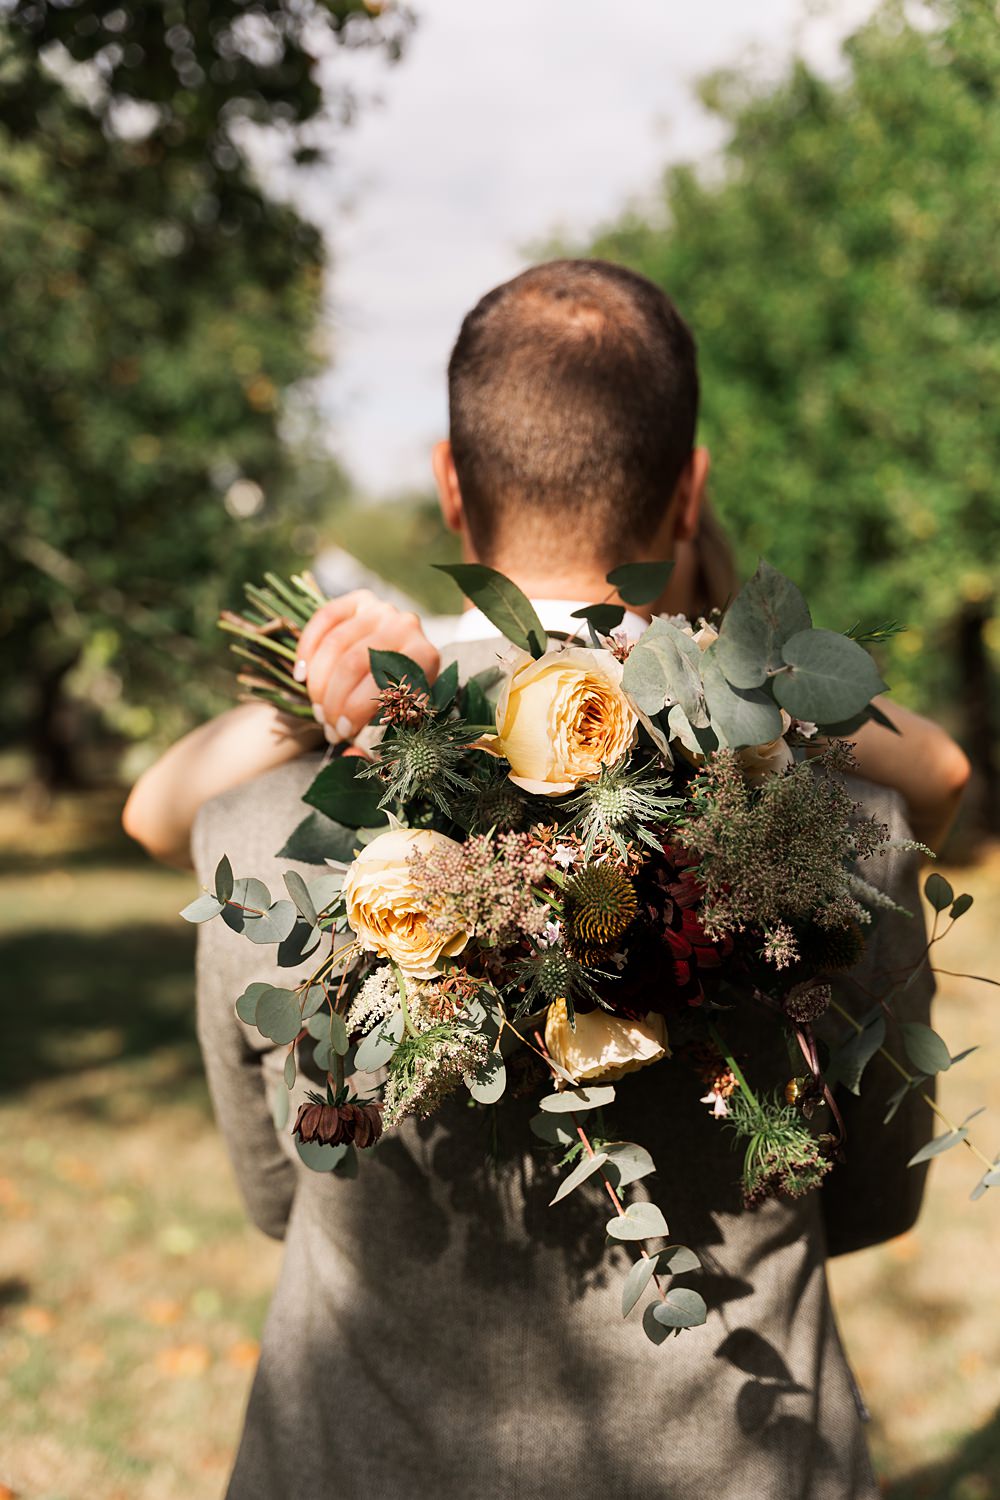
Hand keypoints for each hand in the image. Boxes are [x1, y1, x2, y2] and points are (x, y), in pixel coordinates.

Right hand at [294, 590, 439, 743]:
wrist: (402, 669)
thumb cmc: (399, 704)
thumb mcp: (398, 726)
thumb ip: (381, 745)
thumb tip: (351, 754)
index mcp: (425, 656)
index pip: (382, 680)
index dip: (356, 710)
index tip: (342, 733)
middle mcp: (406, 625)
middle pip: (354, 663)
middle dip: (332, 700)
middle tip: (326, 725)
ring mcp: (381, 609)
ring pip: (335, 644)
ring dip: (318, 682)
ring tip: (316, 709)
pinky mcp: (358, 600)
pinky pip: (323, 620)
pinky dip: (307, 649)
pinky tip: (301, 676)